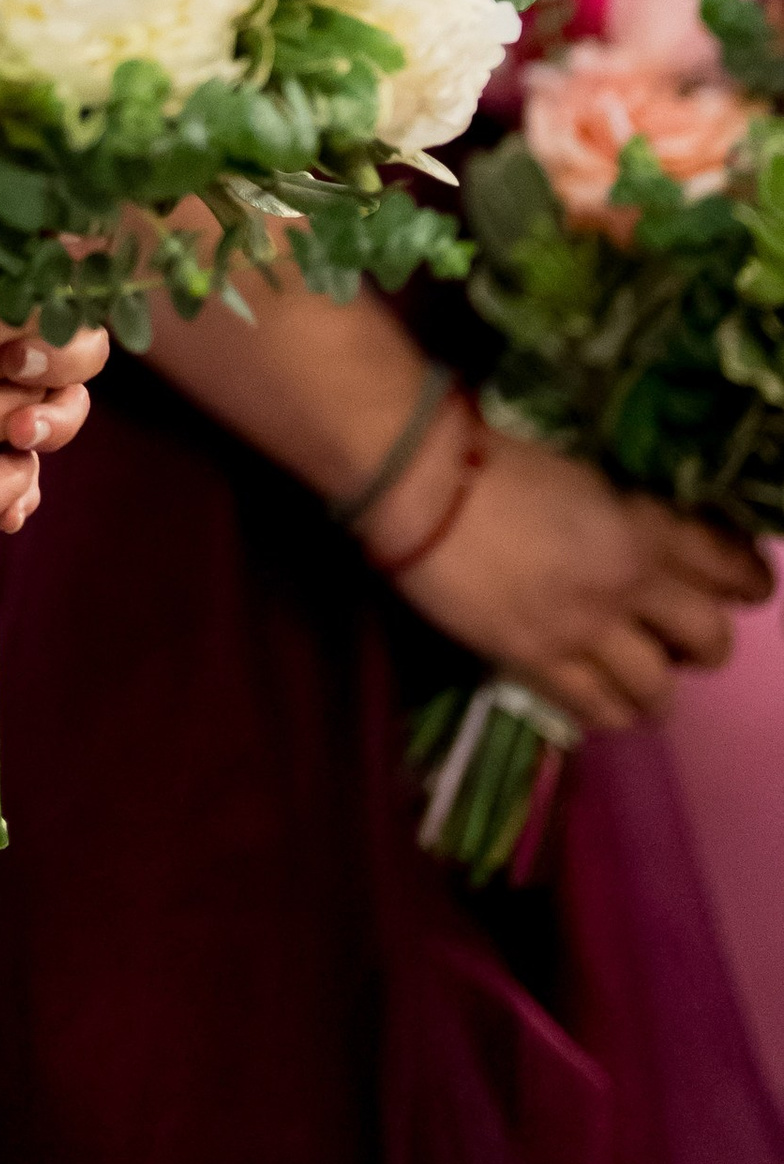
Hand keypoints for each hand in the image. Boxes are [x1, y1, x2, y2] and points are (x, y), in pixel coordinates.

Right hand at [0, 272, 105, 536]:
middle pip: (56, 347)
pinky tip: (2, 453)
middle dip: (73, 334)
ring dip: (50, 403)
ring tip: (30, 391)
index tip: (62, 259)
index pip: (25, 275)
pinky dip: (19, 474)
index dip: (58, 265)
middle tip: (56, 327)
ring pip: (39, 420)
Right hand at [387, 429, 770, 732]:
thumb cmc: (491, 452)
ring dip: (656, 686)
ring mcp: (583, 631)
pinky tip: (596, 694)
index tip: (744, 584)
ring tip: (637, 676)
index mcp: (642, 524)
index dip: (745, 580)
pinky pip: (595, 711)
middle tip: (679, 634)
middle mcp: (627, 585)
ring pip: (658, 691)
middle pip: (709, 640)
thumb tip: (649, 537)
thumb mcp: (582, 472)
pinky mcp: (535, 663)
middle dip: (704, 643)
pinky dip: (607, 710)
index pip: (727, 567)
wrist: (418, 482)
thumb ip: (625, 512)